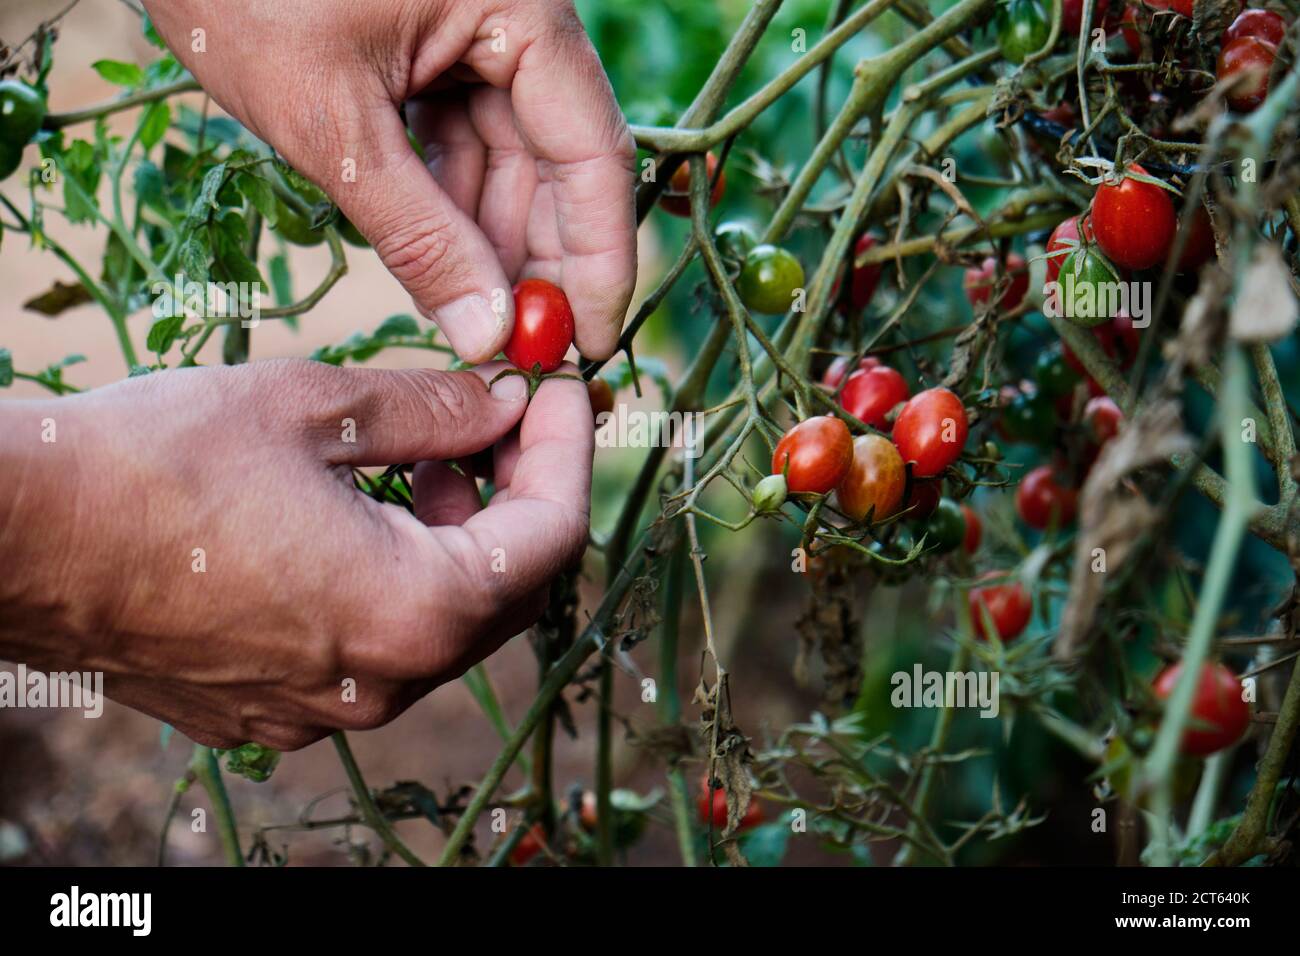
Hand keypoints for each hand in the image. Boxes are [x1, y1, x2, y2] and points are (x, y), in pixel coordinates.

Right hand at [0, 362, 592, 748]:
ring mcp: (325, 708)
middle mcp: (383, 682)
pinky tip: (357, 514)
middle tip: (498, 419)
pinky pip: (372, 645)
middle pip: (506, 587)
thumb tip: (509, 402)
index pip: (551, 536)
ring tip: (419, 459)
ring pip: (441, 619)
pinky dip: (394, 576)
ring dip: (452, 535)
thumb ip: (437, 409)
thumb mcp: (315, 408)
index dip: (567, 450)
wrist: (13, 540)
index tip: (557, 390)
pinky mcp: (272, 706)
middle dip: (516, 494)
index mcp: (415, 613)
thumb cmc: (155, 465)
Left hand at [141, 0, 637, 362]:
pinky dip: (453, 205)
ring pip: (513, 159)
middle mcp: (516, 16)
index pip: (592, 150)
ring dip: (493, 243)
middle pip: (560, 160)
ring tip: (480, 324)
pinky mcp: (436, 48)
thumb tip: (488, 336)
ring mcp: (477, 31)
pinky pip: (465, 140)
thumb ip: (419, 235)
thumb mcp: (333, 127)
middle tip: (532, 353)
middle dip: (542, 260)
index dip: (599, 258)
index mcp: (519, 5)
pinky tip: (445, 269)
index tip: (589, 343)